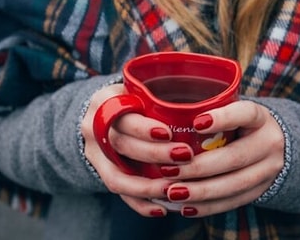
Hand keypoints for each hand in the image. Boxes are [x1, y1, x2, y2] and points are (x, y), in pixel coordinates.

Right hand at [80, 84, 193, 216]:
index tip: (169, 133)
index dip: (143, 128)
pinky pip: (118, 193)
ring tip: (174, 190)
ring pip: (116, 176)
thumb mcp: (138, 90)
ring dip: (147, 186)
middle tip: (185, 157)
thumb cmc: (132, 100)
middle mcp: (93, 128)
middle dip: (154, 154)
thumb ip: (159, 97)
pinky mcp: (100, 173)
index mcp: (104, 102)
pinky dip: (140, 203)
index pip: (121, 115)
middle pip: (121, 145)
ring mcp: (94, 154)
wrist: (101, 115)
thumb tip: (205, 107)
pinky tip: (162, 209)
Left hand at [162, 100, 284, 216]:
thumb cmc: (240, 124)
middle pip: (234, 157)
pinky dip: (208, 206)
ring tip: (172, 192)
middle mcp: (269, 143)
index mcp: (261, 118)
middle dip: (199, 167)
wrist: (277, 146)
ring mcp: (268, 170)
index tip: (195, 123)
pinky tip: (186, 207)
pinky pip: (234, 201)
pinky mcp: (261, 190)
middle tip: (168, 170)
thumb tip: (166, 114)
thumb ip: (210, 111)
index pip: (246, 114)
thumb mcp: (234, 110)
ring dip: (200, 191)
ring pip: (234, 184)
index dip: (223, 118)